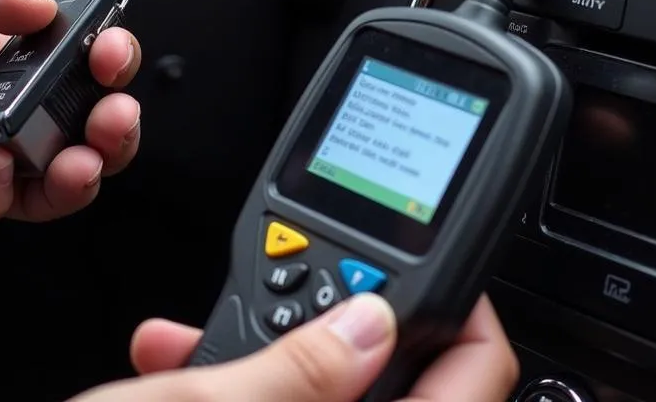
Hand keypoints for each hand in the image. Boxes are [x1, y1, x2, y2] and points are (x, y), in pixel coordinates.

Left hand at [0, 0, 142, 238]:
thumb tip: (42, 8)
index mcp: (10, 49)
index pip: (83, 68)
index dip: (109, 63)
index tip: (111, 47)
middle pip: (79, 135)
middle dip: (113, 130)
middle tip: (113, 109)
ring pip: (42, 187)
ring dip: (77, 176)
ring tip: (82, 153)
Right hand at [74, 293, 517, 401]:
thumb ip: (302, 370)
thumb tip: (377, 322)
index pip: (478, 387)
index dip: (463, 318)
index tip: (427, 268)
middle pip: (398, 391)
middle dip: (337, 327)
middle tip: (297, 286)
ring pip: (322, 401)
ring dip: (270, 351)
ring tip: (207, 323)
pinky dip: (236, 384)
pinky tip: (177, 361)